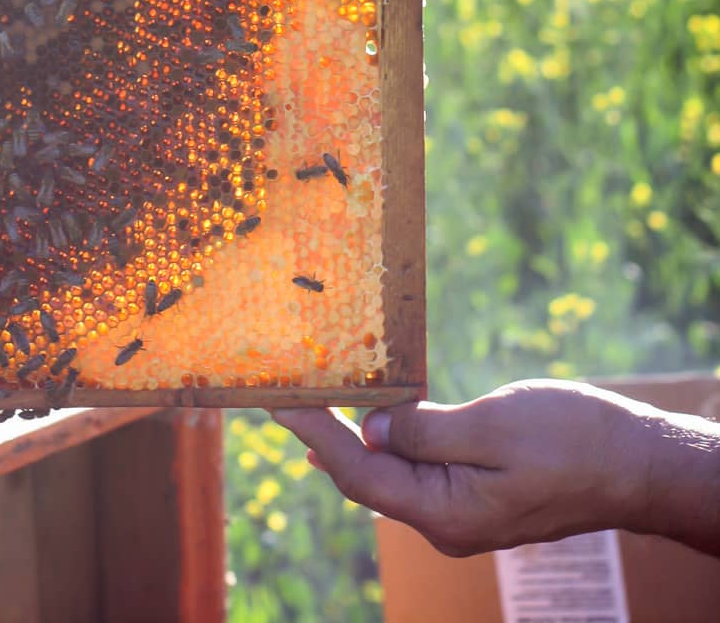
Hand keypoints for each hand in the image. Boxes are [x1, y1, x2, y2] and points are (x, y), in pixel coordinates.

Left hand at [272, 378, 717, 557]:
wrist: (635, 464)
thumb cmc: (573, 440)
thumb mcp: (494, 425)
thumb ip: (425, 432)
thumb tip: (370, 431)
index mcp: (446, 514)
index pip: (358, 475)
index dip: (315, 434)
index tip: (279, 399)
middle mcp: (446, 524)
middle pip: (364, 480)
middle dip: (322, 434)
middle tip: (284, 390)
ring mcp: (461, 513)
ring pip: (387, 477)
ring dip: (351, 436)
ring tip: (313, 398)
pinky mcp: (475, 495)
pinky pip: (415, 471)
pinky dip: (385, 441)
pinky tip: (366, 420)